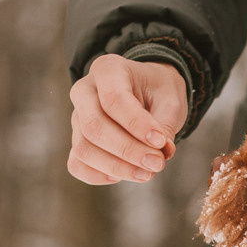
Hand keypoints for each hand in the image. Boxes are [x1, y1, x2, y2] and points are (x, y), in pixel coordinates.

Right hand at [68, 55, 187, 184]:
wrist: (148, 91)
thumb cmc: (158, 91)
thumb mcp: (170, 100)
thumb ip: (165, 126)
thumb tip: (159, 155)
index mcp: (108, 70)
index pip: (113, 100)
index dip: (137, 125)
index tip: (161, 143)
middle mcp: (85, 91)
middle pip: (94, 127)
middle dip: (127, 151)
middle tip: (157, 164)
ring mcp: (76, 117)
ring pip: (84, 149)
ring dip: (116, 167)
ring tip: (147, 173)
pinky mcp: (77, 140)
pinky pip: (77, 164)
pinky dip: (98, 176)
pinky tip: (123, 175)